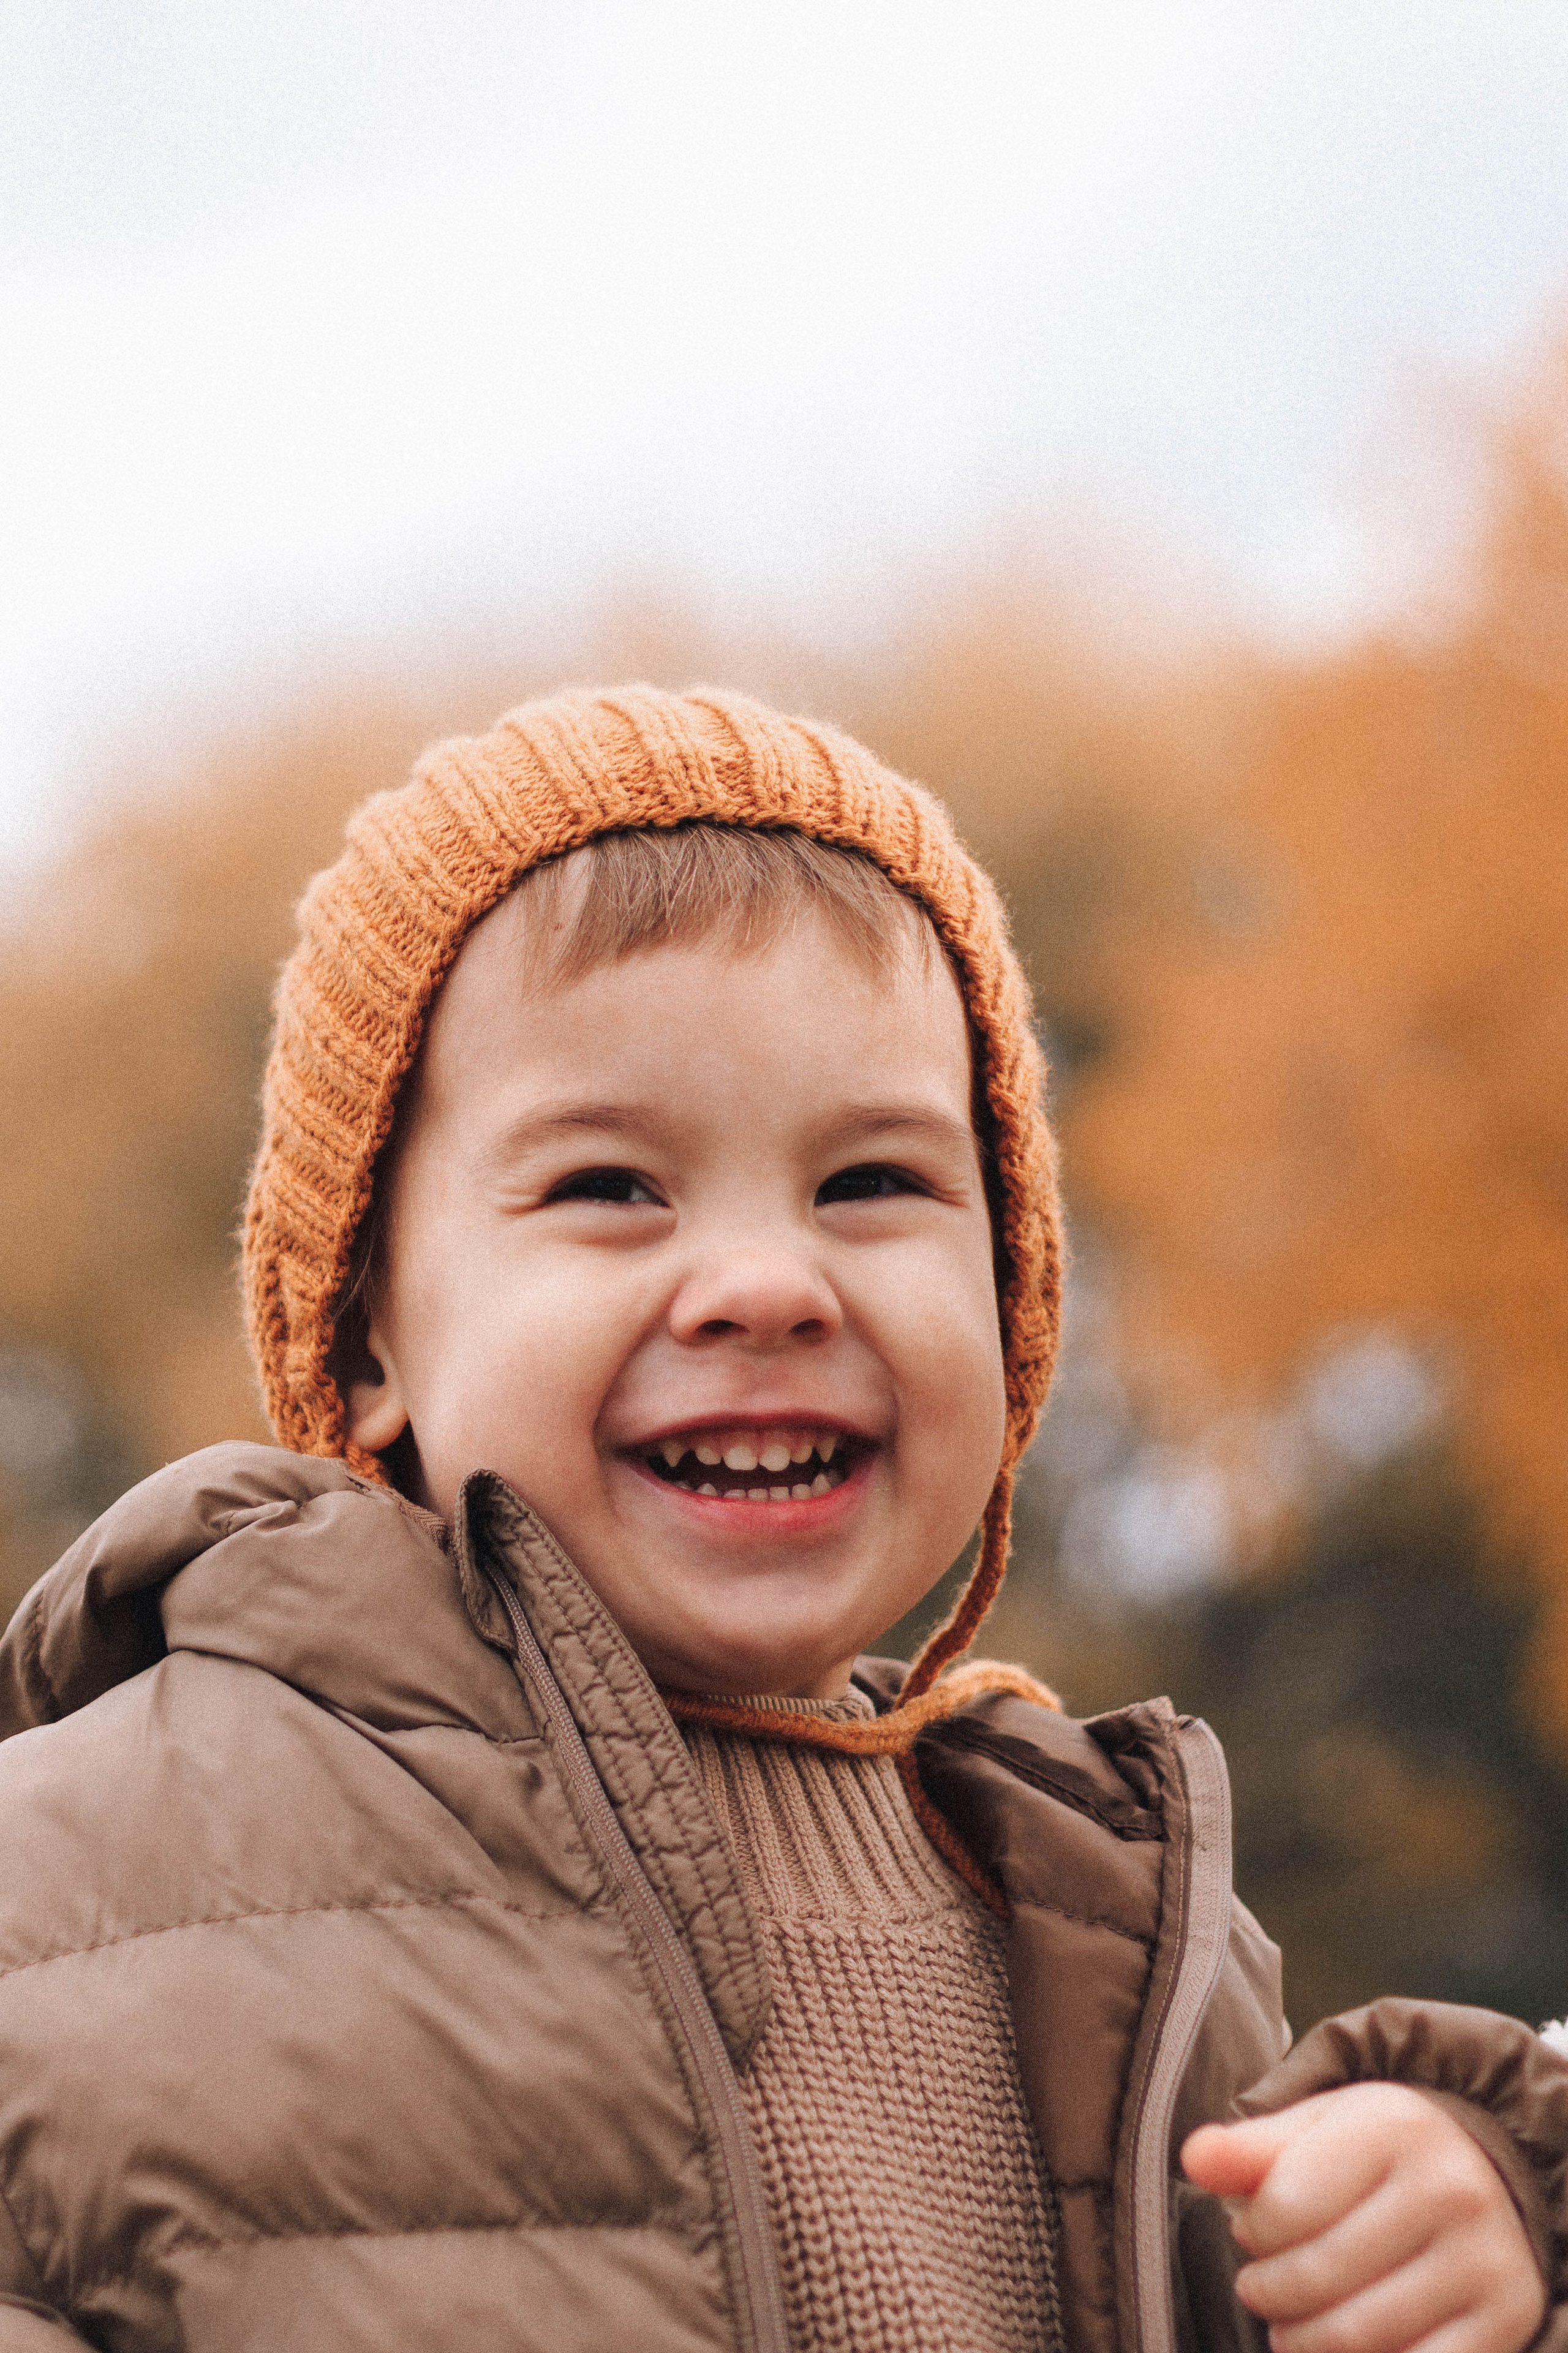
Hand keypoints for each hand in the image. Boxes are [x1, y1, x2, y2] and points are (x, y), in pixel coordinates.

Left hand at [1182, 2082, 1546, 2352]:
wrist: (1483, 2172)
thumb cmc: (1376, 2152)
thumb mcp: (1315, 2130)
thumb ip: (1250, 2149)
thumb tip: (1194, 2158)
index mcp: (1394, 2127)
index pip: (1284, 2207)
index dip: (1251, 2231)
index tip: (1251, 2231)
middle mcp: (1449, 2190)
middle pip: (1317, 2277)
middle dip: (1268, 2294)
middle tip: (1260, 2289)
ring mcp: (1484, 2259)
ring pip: (1358, 2336)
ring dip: (1303, 2342)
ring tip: (1289, 2328)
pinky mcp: (1505, 2318)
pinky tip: (1341, 2347)